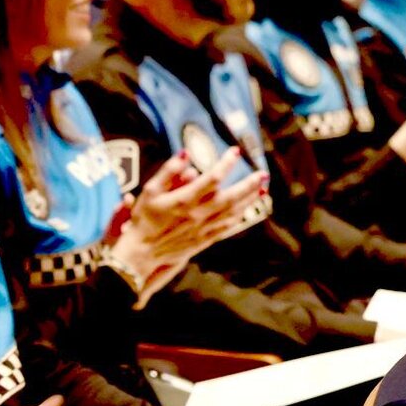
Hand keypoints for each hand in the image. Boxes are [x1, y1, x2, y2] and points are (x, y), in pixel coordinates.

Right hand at [105, 148, 265, 306]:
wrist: (142, 253)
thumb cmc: (144, 220)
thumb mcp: (149, 190)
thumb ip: (168, 171)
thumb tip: (186, 153)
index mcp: (185, 200)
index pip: (212, 178)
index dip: (226, 163)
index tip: (235, 152)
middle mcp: (198, 214)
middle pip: (231, 196)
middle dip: (249, 184)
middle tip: (263, 173)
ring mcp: (203, 228)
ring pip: (233, 212)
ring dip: (250, 200)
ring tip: (262, 189)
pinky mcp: (204, 239)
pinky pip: (227, 227)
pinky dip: (239, 217)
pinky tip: (246, 210)